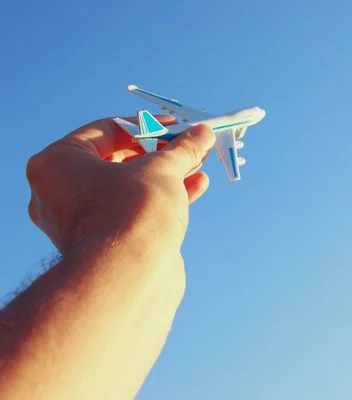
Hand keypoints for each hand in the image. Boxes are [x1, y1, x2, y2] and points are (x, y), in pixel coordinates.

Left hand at [26, 116, 214, 256]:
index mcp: (59, 163)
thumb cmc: (133, 211)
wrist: (128, 279)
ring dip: (167, 174)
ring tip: (198, 164)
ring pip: (130, 186)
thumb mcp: (161, 170)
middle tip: (188, 146)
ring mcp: (83, 220)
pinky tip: (196, 186)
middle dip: (160, 152)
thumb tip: (202, 133)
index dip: (147, 125)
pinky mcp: (106, 242)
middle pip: (120, 158)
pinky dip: (163, 197)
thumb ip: (181, 149)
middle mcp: (62, 191)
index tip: (176, 126)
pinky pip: (135, 210)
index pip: (107, 130)